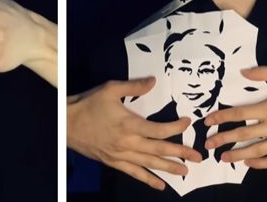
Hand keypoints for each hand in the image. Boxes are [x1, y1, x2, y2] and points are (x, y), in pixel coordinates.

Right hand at [67, 78, 201, 190]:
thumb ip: (134, 87)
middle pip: (160, 150)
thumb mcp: (110, 89)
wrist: (67, 123)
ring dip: (170, 168)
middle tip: (199, 156)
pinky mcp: (114, 162)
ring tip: (186, 172)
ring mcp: (122, 155)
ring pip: (150, 164)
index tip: (187, 123)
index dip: (176, 128)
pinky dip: (148, 180)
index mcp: (130, 124)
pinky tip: (161, 185)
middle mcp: (129, 142)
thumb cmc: (88, 104)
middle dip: (181, 153)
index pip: (160, 129)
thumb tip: (153, 81)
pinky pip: (135, 173)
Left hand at [204, 66, 266, 167]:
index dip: (222, 118)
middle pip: (244, 134)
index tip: (208, 121)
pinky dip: (262, 164)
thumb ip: (264, 73)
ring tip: (223, 157)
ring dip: (238, 155)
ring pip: (258, 150)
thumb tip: (243, 72)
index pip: (240, 114)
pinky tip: (250, 164)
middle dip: (223, 139)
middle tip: (208, 144)